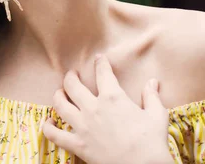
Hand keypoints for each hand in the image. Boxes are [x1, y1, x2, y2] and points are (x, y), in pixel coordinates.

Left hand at [42, 54, 171, 163]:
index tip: (99, 58)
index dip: (100, 63)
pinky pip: (54, 134)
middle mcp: (93, 108)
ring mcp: (82, 126)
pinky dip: (48, 127)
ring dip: (58, 95)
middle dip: (71, 76)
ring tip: (60, 92)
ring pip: (60, 104)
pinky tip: (49, 122)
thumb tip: (153, 82)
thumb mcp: (156, 115)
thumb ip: (151, 96)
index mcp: (113, 98)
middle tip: (72, 74)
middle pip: (72, 85)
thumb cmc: (152, 142)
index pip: (102, 73)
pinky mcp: (77, 144)